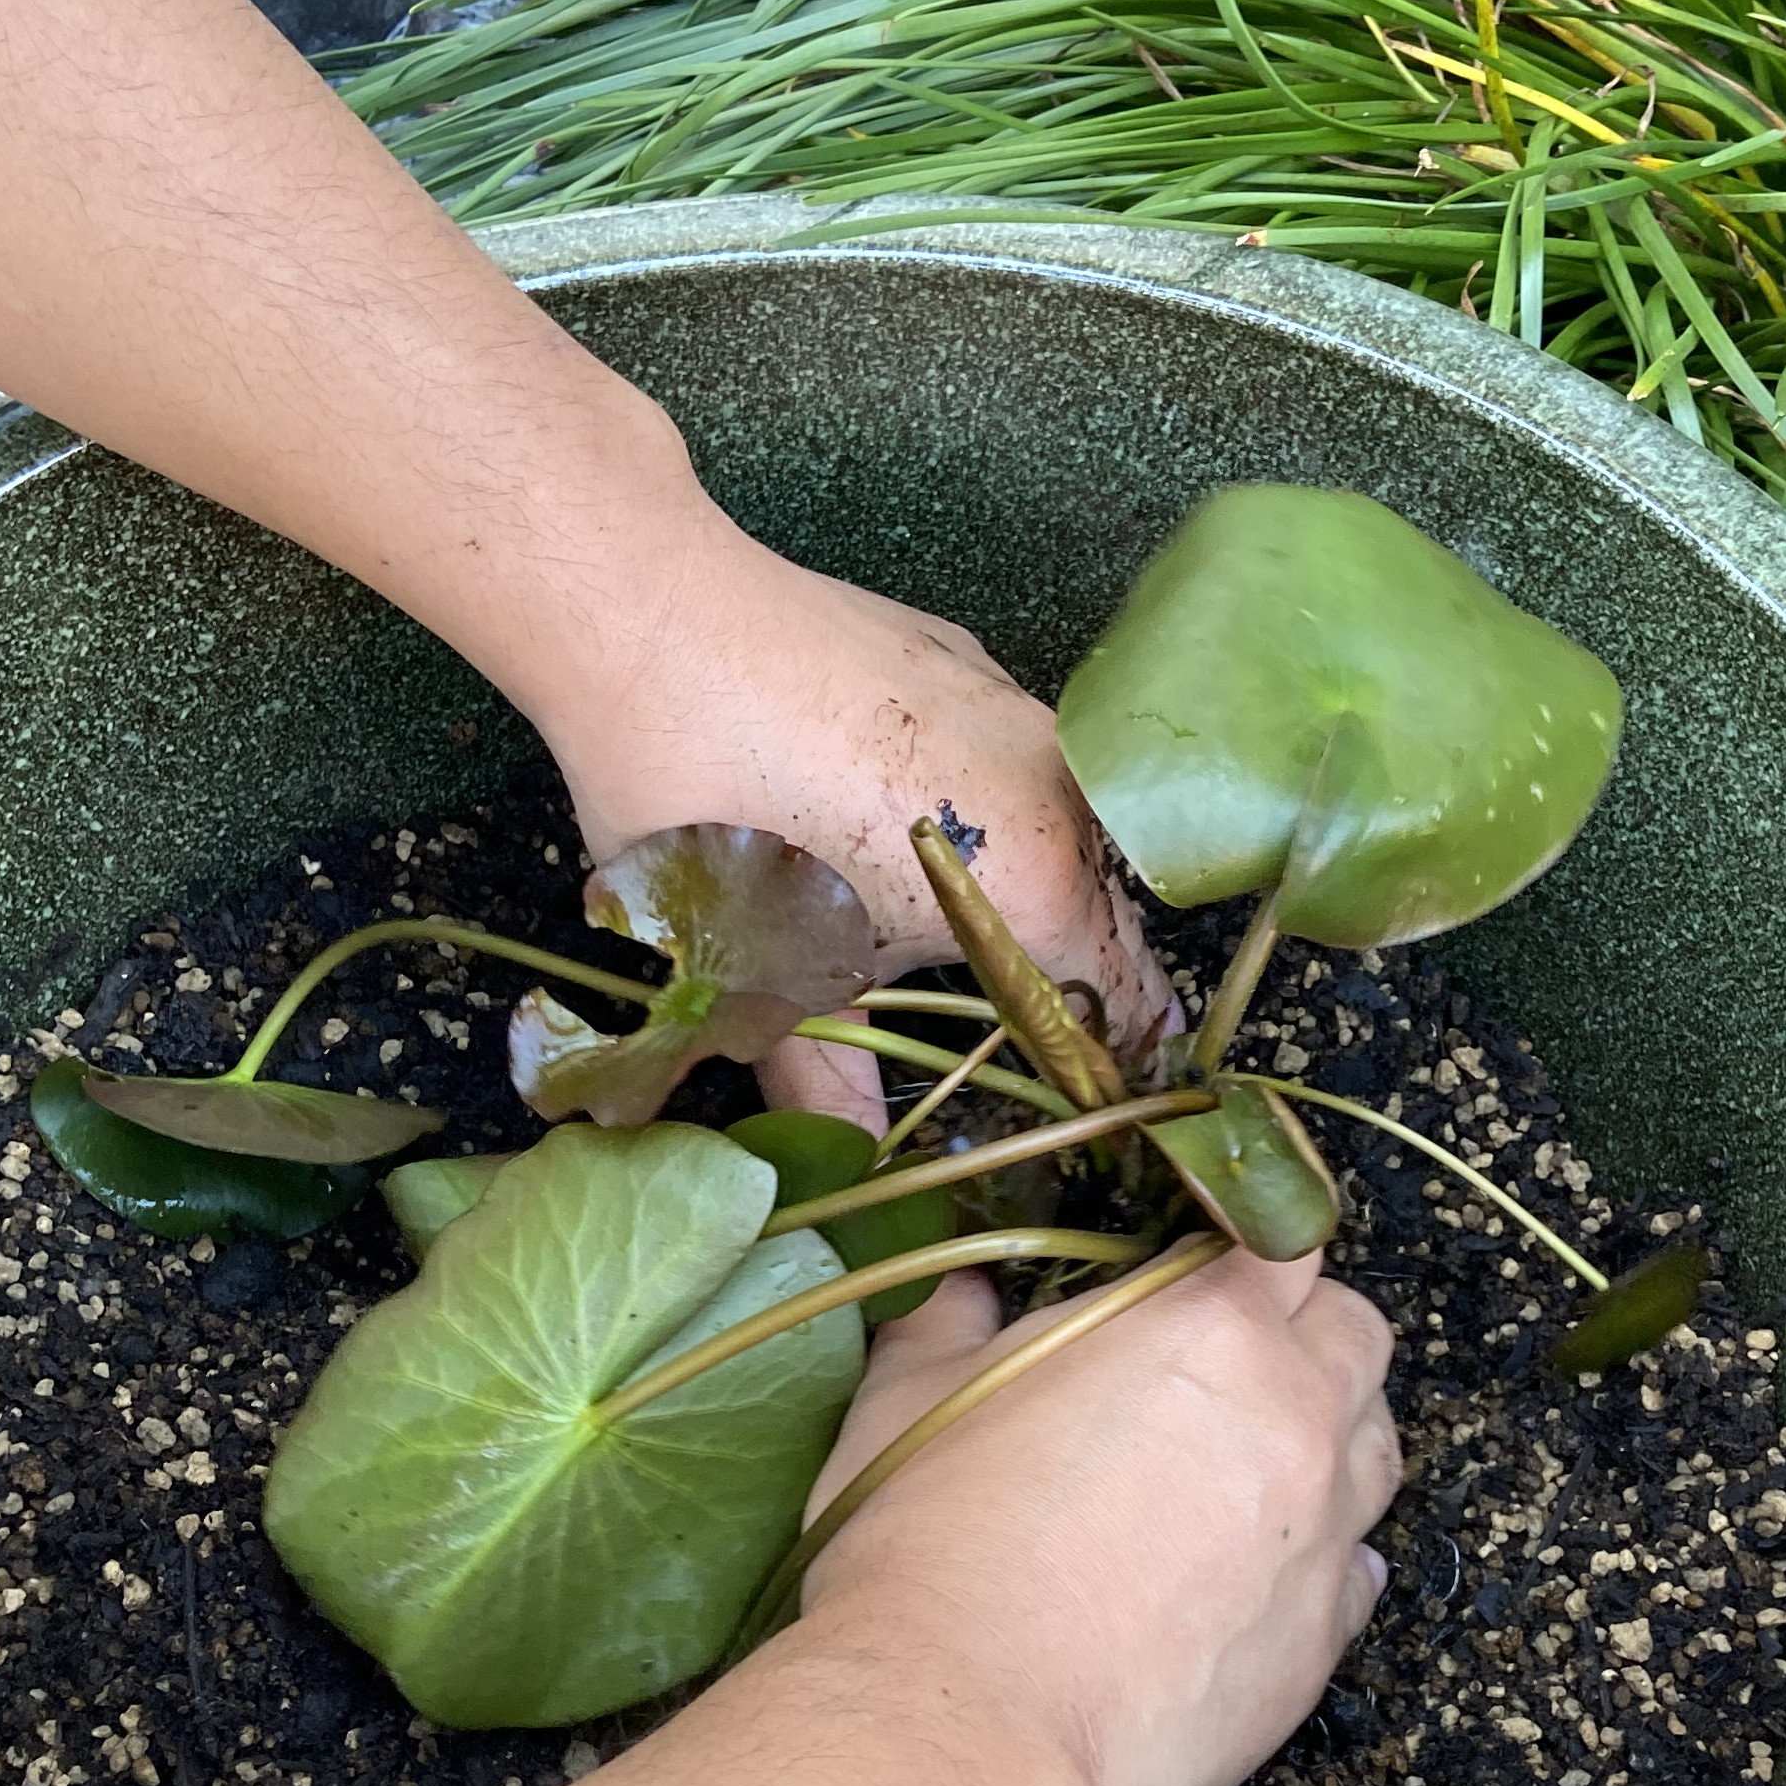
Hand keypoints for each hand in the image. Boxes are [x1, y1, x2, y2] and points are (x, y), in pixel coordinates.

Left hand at [537, 529, 1171, 1124]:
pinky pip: (996, 759)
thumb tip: (859, 1162)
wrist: (657, 623)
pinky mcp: (964, 658)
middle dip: (1060, 980)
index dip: (1106, 1066)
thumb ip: (833, 1088)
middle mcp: (1061, 789)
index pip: (1128, 1005)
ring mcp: (1018, 707)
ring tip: (932, 931)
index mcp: (1043, 884)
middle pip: (1100, 916)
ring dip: (1012, 888)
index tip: (1081, 1104)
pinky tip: (879, 822)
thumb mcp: (773, 982)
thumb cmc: (721, 816)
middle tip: (1000, 1034)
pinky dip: (966, 807)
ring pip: (1050, 831)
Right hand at [797, 1246, 1400, 1785]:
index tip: (1194, 1283)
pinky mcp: (1318, 1647)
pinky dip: (1316, 1564)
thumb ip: (949, 1327)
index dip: (1241, 1257)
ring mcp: (1321, 1538)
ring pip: (1374, 1454)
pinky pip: (1353, 1577)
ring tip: (1240, 1479)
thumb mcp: (906, 1401)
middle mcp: (1294, 1419)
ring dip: (1326, 1445)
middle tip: (1221, 1376)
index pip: (1283, 1242)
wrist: (963, 1731)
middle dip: (1304, 1339)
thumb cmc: (927, 1552)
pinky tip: (1247, 1583)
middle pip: (1357, 1337)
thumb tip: (961, 1295)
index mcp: (1206, 1331)